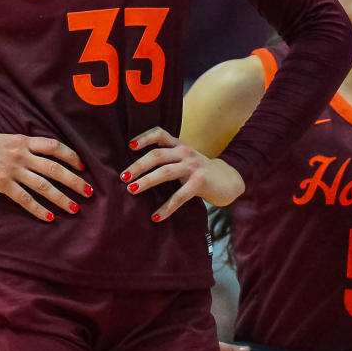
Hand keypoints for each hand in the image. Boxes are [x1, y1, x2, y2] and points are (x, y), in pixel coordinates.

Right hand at [0, 119, 89, 222]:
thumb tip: (31, 146)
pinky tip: (49, 217)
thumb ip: (21, 143)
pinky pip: (24, 199)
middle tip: (90, 192)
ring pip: (44, 186)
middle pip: (56, 168)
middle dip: (75, 181)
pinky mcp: (2, 183)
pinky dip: (38, 209)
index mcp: (25, 140)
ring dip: (62, 198)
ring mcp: (13, 169)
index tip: (83, 166)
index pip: (55, 147)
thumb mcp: (5, 137)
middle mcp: (23, 154)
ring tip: (75, 208)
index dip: (71, 156)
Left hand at [120, 127, 244, 220]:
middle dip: (138, 166)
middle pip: (157, 155)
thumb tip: (135, 171)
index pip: (160, 134)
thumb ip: (167, 160)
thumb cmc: (199, 172)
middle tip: (123, 177)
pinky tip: (156, 216)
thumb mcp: (184, 160)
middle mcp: (185, 153)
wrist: (228, 180)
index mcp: (179, 145)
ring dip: (146, 181)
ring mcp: (193, 167)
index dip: (144, 137)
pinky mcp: (200, 183)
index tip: (130, 146)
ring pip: (165, 172)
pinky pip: (179, 196)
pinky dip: (166, 207)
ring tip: (131, 190)